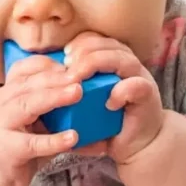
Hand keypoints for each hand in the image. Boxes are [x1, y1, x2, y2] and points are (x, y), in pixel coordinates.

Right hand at [0, 55, 81, 185]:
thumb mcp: (32, 120)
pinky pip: (34, 143)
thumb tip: (96, 102)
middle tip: (80, 76)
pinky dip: (54, 140)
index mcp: (7, 92)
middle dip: (56, 78)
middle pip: (29, 84)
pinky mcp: (10, 150)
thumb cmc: (17, 142)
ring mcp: (2, 126)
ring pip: (28, 105)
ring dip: (54, 98)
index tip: (70, 64)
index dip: (47, 65)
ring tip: (77, 93)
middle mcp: (1, 103)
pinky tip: (73, 137)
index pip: (23, 69)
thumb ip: (55, 108)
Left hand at [63, 32, 164, 164]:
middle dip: (84, 53)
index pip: (96, 40)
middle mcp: (128, 65)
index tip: (63, 57)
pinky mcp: (148, 96)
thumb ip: (70, 93)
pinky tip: (109, 102)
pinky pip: (136, 86)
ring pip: (122, 59)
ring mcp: (140, 78)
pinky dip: (121, 91)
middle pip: (107, 44)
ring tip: (79, 82)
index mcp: (113, 60)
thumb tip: (38, 89)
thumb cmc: (108, 122)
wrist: (138, 145)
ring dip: (97, 66)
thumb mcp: (85, 104)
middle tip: (67, 69)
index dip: (79, 44)